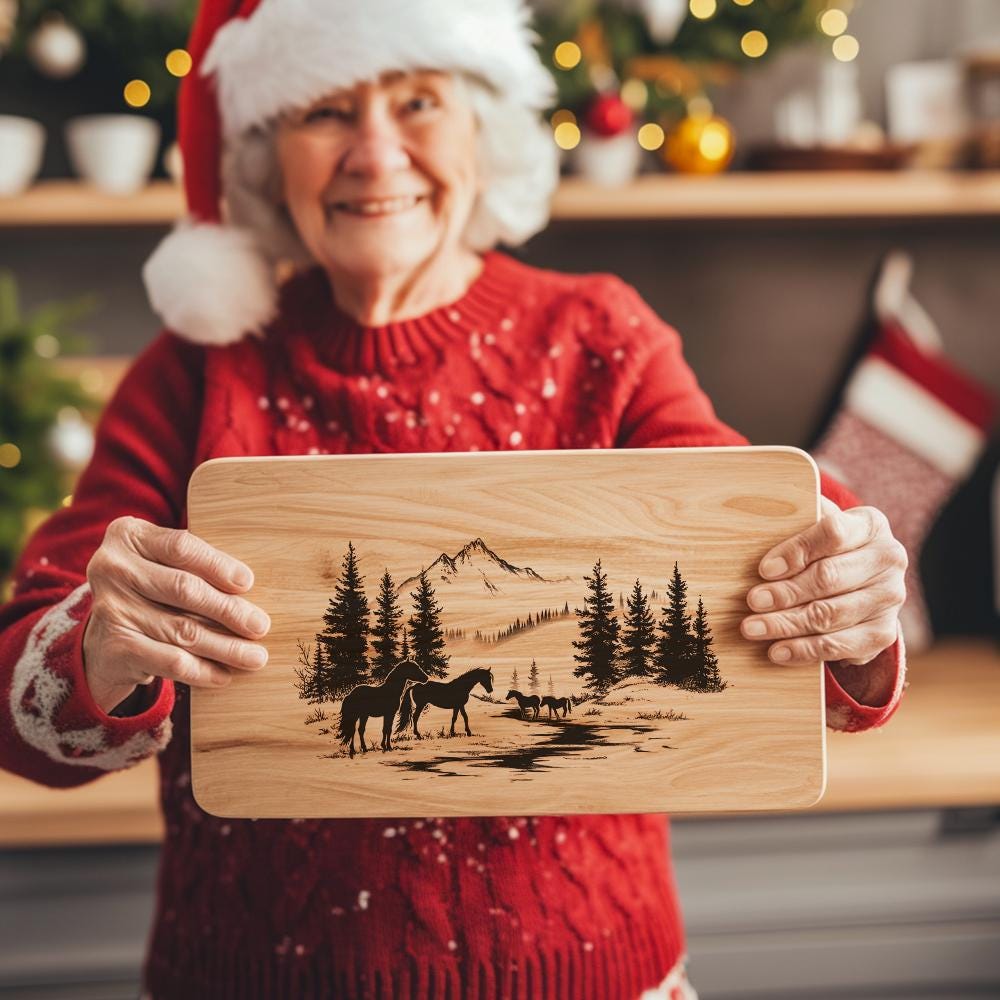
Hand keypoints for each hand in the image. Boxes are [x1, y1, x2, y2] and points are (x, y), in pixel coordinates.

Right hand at [82, 516, 270, 713]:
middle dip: (229, 610)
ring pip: (183, 630)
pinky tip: (225, 675)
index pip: (181, 547)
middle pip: (184, 589)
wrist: (104, 638)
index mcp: (129, 536)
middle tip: (260, 626)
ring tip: (255, 656)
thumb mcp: (163, 564)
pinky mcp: (114, 646)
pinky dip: (203, 670)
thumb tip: (248, 587)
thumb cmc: (151, 591)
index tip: (248, 582)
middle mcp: (112, 568)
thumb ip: (196, 564)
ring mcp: (110, 608)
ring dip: (226, 647)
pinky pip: (171, 662)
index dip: (217, 565)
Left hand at [741, 498, 906, 667]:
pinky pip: (839, 646)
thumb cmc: (824, 548)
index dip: (797, 551)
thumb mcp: (815, 526)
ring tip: (753, 628)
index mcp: (870, 525)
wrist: (859, 582)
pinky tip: (777, 650)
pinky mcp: (883, 633)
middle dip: (786, 592)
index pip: (833, 533)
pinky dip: (805, 650)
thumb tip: (757, 517)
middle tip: (752, 601)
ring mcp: (890, 598)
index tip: (764, 569)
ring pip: (830, 614)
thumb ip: (795, 520)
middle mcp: (888, 560)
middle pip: (829, 578)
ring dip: (787, 624)